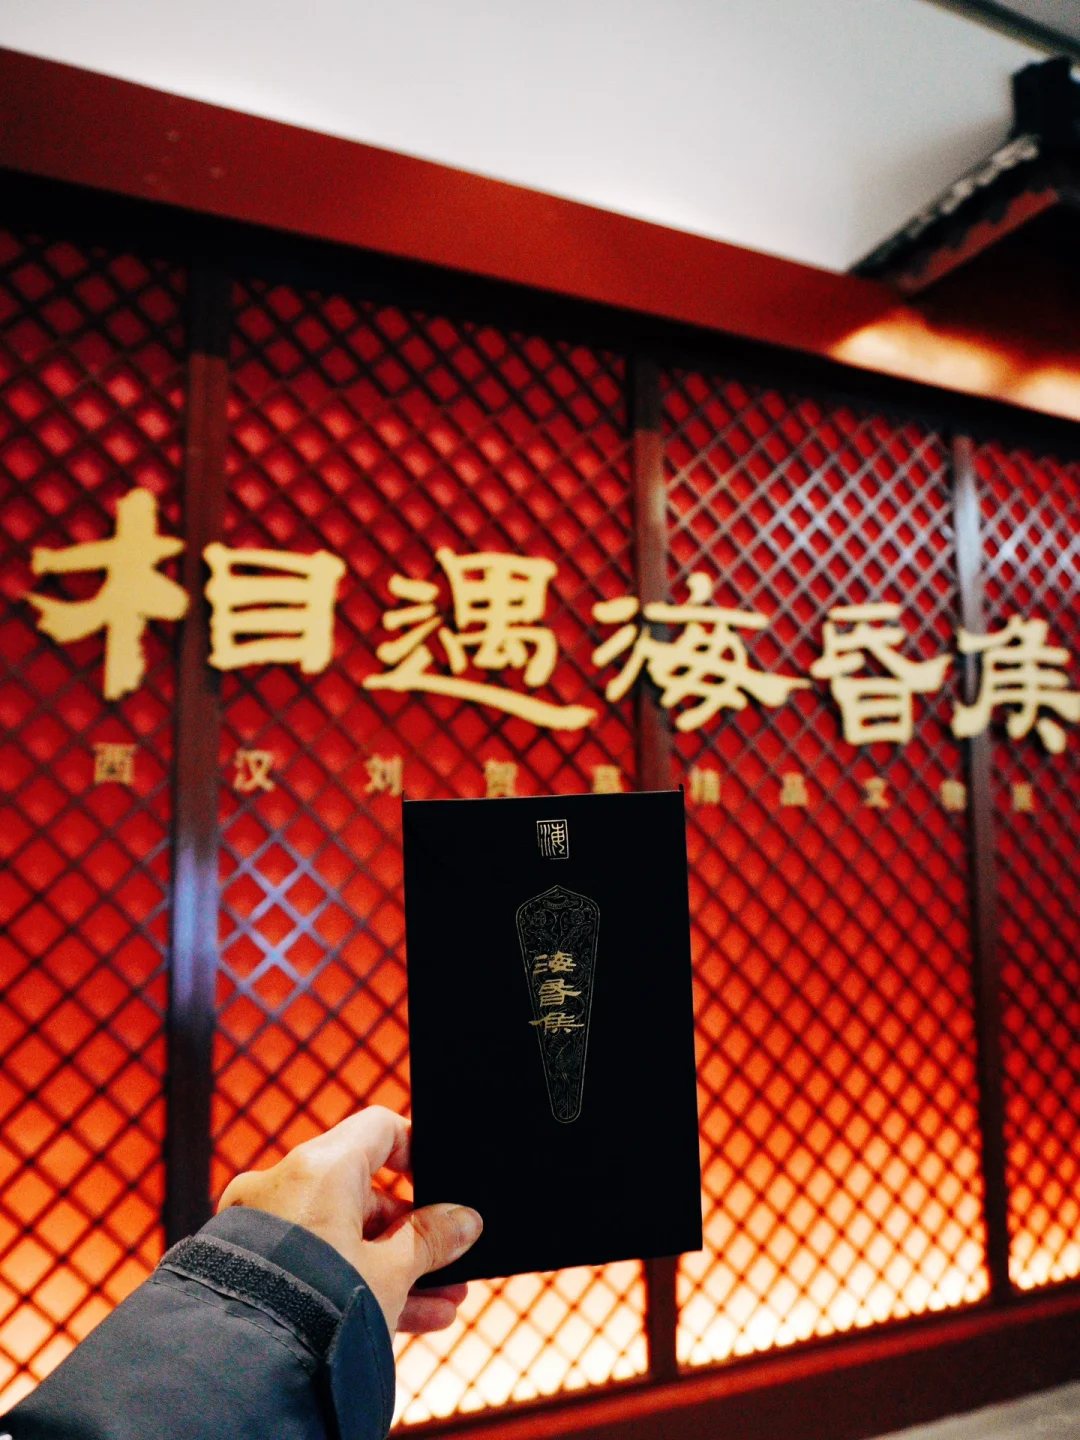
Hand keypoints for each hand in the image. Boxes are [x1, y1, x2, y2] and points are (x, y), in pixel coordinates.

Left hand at [218, 1107, 481, 1334]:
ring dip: (393, 1263)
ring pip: (342, 1233)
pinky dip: (355, 1279)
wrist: (247, 1375)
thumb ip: (431, 1240)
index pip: (378, 1130)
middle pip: (362, 1191)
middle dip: (411, 1232)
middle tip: (448, 1261)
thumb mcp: (391, 1273)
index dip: (416, 1150)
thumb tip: (465, 1221)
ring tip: (441, 1301)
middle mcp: (282, 1186)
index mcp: (318, 1167)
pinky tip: (410, 1316)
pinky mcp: (252, 1267)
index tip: (441, 1184)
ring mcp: (262, 1227)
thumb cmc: (317, 1310)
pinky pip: (315, 1261)